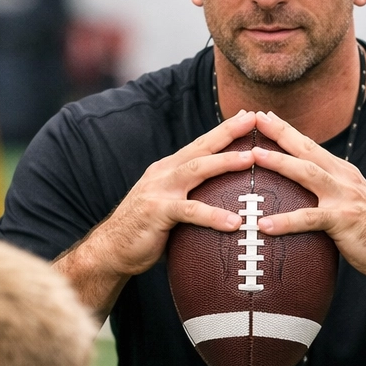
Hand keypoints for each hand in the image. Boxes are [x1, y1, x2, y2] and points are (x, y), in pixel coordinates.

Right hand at [78, 111, 258, 277]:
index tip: (248, 115)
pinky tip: (235, 222)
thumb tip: (222, 198)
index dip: (224, 129)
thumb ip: (190, 195)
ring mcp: (159, 191)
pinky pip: (190, 212)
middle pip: (201, 148)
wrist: (110, 249)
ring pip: (196, 170)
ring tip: (251, 159)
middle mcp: (164, 174)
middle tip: (255, 119)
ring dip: (224, 162)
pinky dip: (213, 215)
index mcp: (168, 169)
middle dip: (228, 132)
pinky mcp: (156, 213)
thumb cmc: (145, 229)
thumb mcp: (169, 204)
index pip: (200, 144)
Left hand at [249, 112, 365, 281]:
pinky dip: (286, 221)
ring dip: (280, 162)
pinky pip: (310, 219)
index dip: (288, 130)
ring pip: (308, 173)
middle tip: (255, 118)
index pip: (311, 146)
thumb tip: (303, 187)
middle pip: (307, 150)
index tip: (265, 116)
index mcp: (343, 172)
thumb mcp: (350, 200)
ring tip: (254, 156)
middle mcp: (344, 178)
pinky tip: (265, 224)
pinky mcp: (344, 220)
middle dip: (281, 132)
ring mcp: (344, 197)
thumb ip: (329, 189)